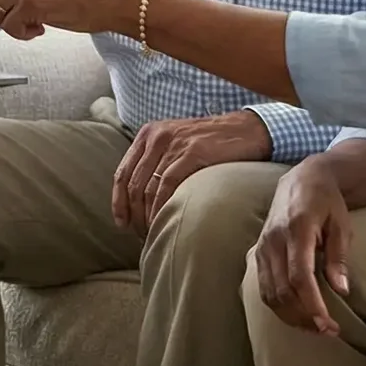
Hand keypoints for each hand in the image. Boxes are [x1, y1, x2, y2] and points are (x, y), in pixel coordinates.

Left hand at [109, 110, 270, 233]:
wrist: (247, 130)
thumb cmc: (212, 143)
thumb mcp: (177, 143)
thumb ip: (156, 161)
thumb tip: (138, 198)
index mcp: (148, 134)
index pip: (122, 173)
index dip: (118, 202)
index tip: (122, 223)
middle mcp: (156, 136)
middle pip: (133, 184)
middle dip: (133, 214)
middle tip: (140, 235)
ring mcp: (174, 144)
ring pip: (149, 188)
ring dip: (148, 216)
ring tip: (154, 234)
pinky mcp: (191, 153)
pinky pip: (168, 186)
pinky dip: (162, 208)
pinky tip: (165, 223)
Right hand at [250, 154, 352, 335]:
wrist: (301, 180)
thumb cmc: (327, 202)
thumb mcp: (341, 224)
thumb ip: (339, 257)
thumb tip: (341, 290)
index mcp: (296, 229)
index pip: (299, 276)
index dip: (312, 304)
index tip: (328, 325)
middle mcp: (274, 240)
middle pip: (282, 290)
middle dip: (305, 316)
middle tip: (328, 331)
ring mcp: (262, 247)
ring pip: (269, 293)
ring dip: (291, 316)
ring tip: (315, 327)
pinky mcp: (258, 253)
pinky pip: (264, 287)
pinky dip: (279, 307)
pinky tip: (298, 315)